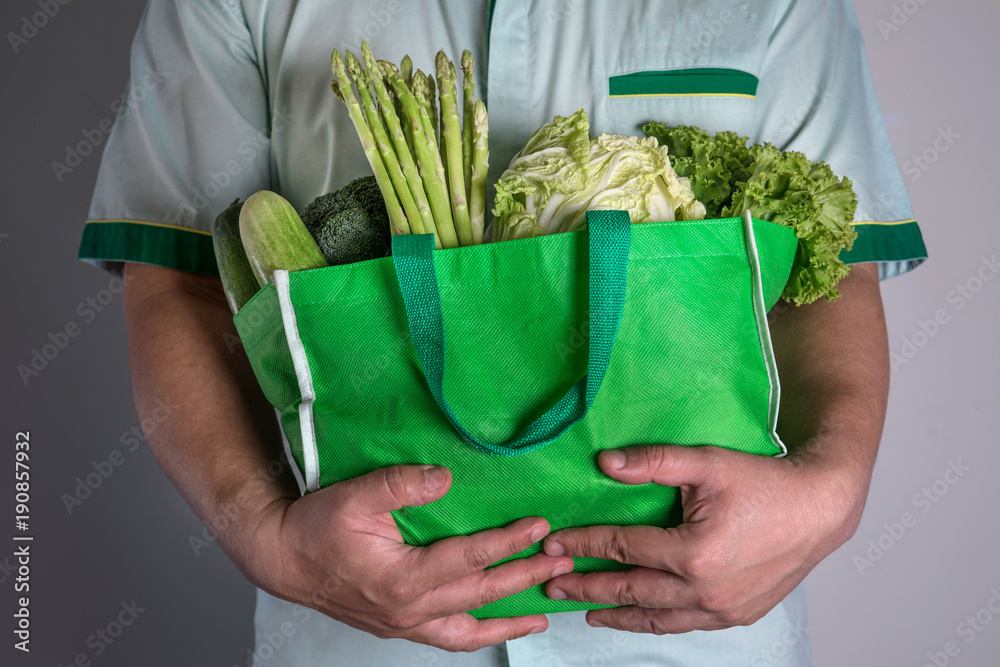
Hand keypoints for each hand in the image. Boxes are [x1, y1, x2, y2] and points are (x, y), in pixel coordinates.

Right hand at [245, 464, 573, 651]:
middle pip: (481, 595)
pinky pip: (451, 639)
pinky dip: (482, 634)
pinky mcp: (401, 627)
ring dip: (512, 614)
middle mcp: (408, 609)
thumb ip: (401, 483)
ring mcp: (406, 624)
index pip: (470, 559)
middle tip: (563, 561)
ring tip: (548, 603)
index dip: (509, 542)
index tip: (540, 527)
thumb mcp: (355, 494)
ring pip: (471, 627)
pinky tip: (503, 626)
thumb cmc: (316, 527)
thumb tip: (446, 478)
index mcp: (401, 578)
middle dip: (526, 577)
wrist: (283, 558)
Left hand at [541, 443, 867, 633]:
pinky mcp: (737, 615)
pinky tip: (639, 617)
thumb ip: (654, 462)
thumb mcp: (707, 462)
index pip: (623, 548)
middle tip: (551, 585)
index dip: (585, 545)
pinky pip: (685, 624)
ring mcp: (722, 608)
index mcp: (694, 553)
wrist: (821, 508)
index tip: (555, 544)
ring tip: (586, 611)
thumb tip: (606, 463)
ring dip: (616, 613)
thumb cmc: (766, 482)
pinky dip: (655, 622)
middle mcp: (705, 590)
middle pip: (630, 590)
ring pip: (656, 618)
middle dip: (586, 587)